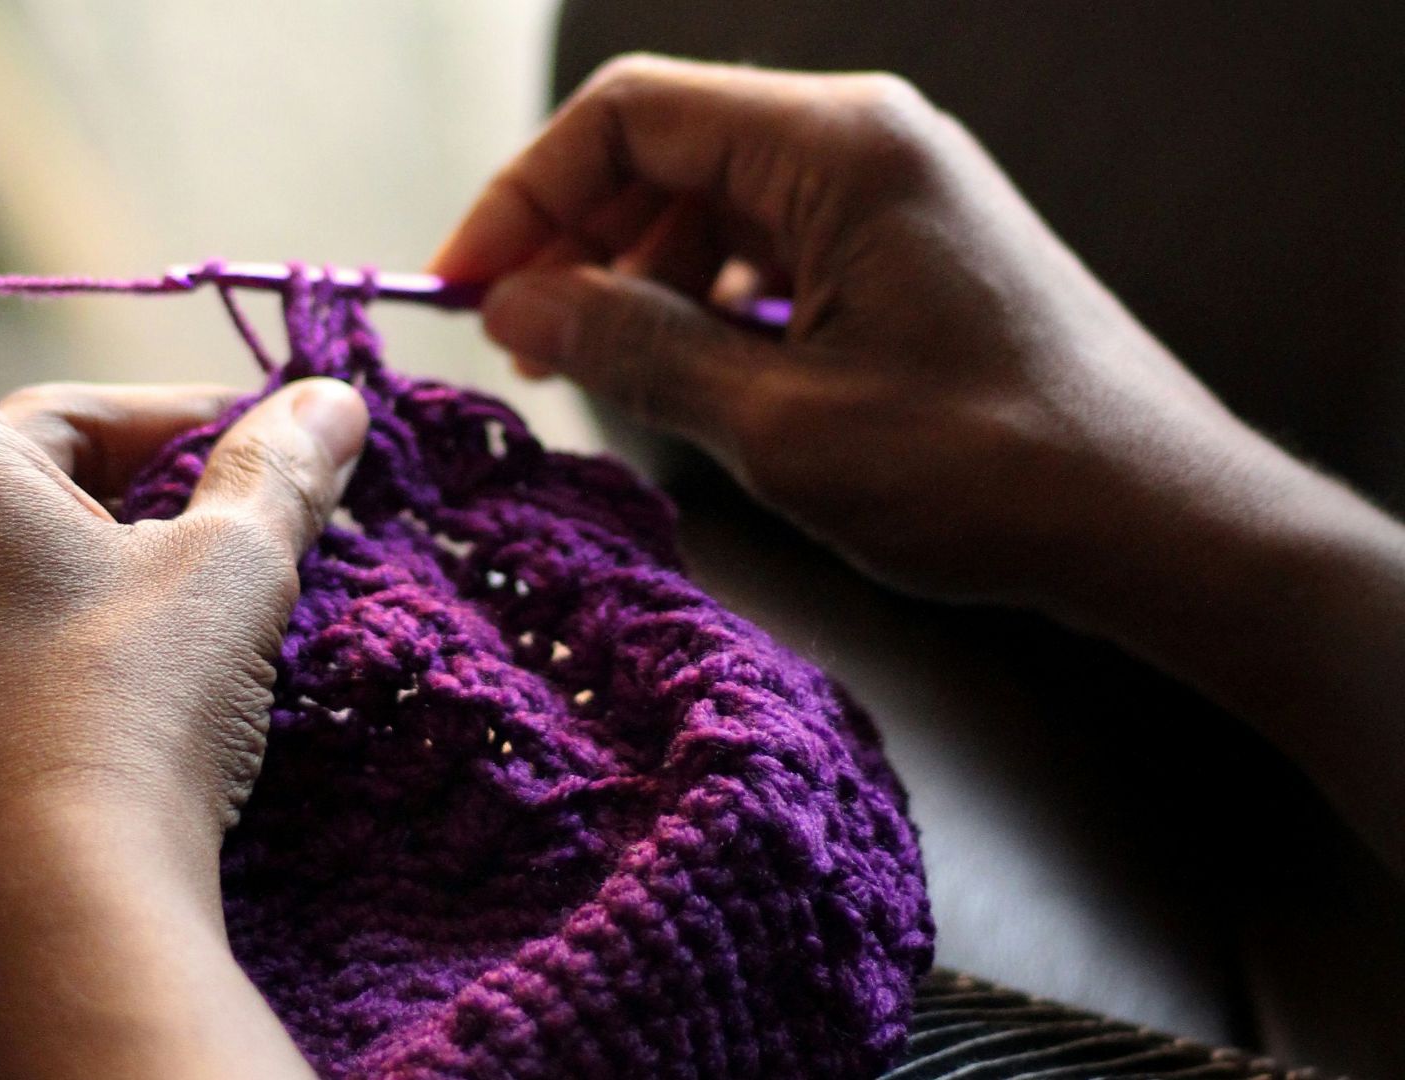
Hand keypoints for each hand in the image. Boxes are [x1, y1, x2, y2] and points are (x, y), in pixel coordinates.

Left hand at [0, 151, 342, 1077]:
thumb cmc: (127, 709)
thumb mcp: (226, 571)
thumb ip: (278, 473)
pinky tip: (156, 647)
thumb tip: (333, 403)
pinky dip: (61, 598)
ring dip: (105, 524)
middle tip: (257, 470)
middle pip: (0, 440)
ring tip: (225, 563)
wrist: (59, 914)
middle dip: (131, 443)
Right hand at [434, 56, 1404, 876]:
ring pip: (711, 201)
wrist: (1158, 521)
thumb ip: (634, 351)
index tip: (462, 286)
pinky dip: (706, 300)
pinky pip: (771, 244)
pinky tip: (689, 375)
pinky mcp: (907, 246)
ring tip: (595, 374)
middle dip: (575, 239)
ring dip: (636, 278)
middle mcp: (866, 139)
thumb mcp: (781, 423)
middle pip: (666, 149)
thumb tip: (516, 306)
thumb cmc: (990, 471)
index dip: (524, 195)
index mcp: (837, 145)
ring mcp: (892, 190)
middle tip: (519, 346)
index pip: (629, 115)